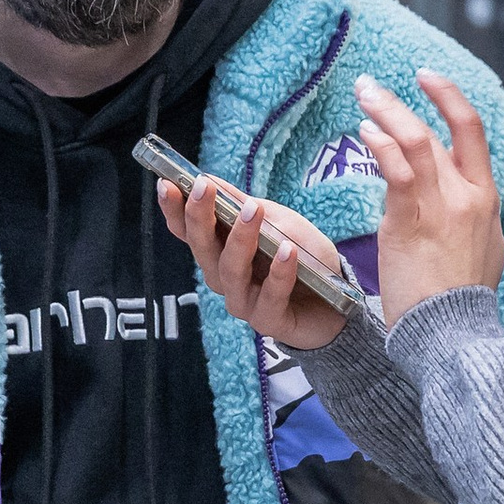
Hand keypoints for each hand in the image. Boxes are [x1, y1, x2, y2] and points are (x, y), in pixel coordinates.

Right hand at [156, 175, 347, 350]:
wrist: (336, 302)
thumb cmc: (301, 257)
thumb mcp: (277, 222)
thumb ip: (246, 207)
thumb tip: (211, 182)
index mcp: (219, 251)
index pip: (188, 231)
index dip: (174, 210)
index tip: (167, 184)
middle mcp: (223, 278)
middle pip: (203, 248)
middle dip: (199, 217)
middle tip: (202, 188)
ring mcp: (244, 302)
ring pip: (231, 271)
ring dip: (241, 239)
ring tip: (254, 211)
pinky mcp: (269, 321)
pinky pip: (270, 296)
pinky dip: (279, 272)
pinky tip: (288, 251)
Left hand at [355, 71, 503, 327]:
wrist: (453, 335)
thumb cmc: (458, 302)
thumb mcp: (482, 250)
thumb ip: (467, 217)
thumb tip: (453, 201)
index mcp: (486, 199)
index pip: (472, 132)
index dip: (450, 98)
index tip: (427, 78)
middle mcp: (469, 196)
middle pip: (438, 131)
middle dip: (401, 102)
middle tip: (370, 87)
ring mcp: (442, 207)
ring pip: (416, 140)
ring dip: (385, 111)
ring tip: (362, 96)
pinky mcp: (411, 222)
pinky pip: (397, 170)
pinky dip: (380, 144)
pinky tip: (365, 133)